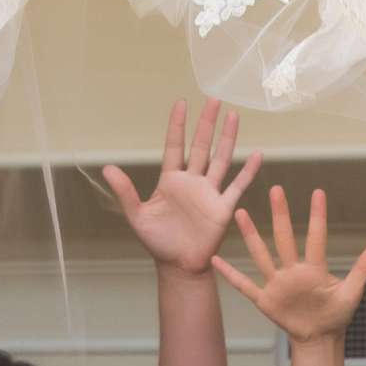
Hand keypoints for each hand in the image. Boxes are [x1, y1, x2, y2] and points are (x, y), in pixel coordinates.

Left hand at [103, 99, 260, 274]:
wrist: (178, 266)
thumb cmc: (158, 241)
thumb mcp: (137, 215)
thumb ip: (125, 192)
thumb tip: (107, 168)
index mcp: (170, 180)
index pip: (175, 146)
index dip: (178, 125)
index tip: (181, 103)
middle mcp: (192, 181)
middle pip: (201, 146)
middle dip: (207, 123)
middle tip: (214, 99)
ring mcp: (209, 193)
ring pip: (221, 159)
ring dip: (228, 138)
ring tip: (234, 116)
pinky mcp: (223, 208)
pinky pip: (237, 186)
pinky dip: (248, 171)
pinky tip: (257, 155)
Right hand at [212, 187, 365, 345]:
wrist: (320, 338)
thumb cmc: (337, 314)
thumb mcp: (353, 291)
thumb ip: (363, 267)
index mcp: (315, 269)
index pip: (316, 238)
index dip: (317, 217)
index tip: (318, 192)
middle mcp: (293, 271)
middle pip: (285, 238)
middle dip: (280, 215)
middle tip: (276, 189)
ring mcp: (277, 284)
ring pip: (261, 255)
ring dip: (251, 236)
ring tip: (240, 212)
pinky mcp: (265, 300)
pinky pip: (244, 285)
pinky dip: (230, 274)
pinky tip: (215, 260)